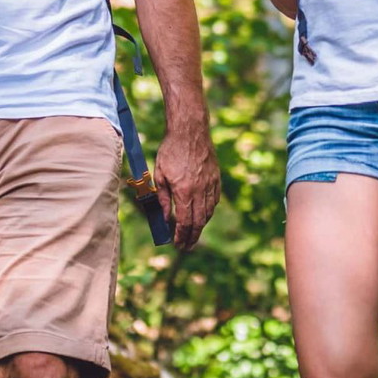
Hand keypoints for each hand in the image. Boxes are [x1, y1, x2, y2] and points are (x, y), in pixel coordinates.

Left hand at [154, 122, 220, 249]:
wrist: (190, 131)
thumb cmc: (171, 151)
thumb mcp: (160, 175)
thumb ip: (162, 198)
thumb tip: (164, 218)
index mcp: (184, 191)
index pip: (185, 221)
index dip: (181, 236)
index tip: (177, 244)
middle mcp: (200, 191)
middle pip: (198, 222)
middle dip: (192, 237)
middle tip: (186, 246)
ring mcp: (210, 185)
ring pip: (208, 213)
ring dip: (200, 226)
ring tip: (193, 233)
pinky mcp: (217, 179)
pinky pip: (214, 201)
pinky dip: (208, 211)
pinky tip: (203, 215)